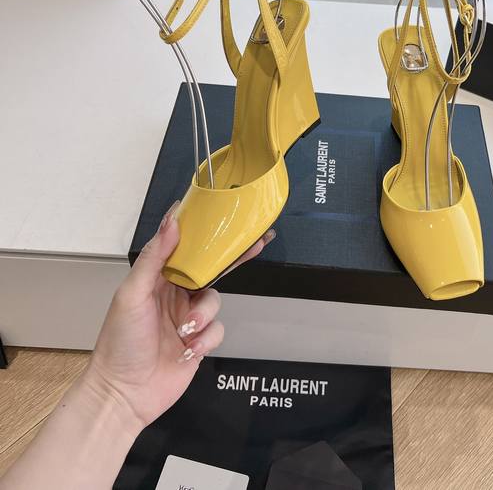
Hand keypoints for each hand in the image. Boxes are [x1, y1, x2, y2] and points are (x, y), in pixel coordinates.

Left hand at [82, 202, 273, 430]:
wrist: (125, 395)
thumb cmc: (120, 343)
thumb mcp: (132, 294)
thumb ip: (153, 257)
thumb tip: (171, 222)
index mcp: (156, 277)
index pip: (185, 246)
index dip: (204, 231)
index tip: (224, 215)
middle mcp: (174, 294)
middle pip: (210, 269)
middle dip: (230, 259)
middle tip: (255, 243)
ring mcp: (188, 318)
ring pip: (215, 300)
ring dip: (203, 316)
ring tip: (185, 331)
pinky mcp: (199, 341)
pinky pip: (218, 329)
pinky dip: (206, 339)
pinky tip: (188, 349)